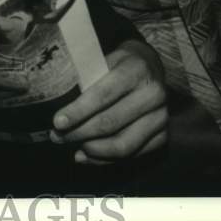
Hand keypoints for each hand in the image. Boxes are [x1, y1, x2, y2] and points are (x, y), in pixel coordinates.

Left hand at [50, 40, 167, 164]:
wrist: (148, 67)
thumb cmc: (117, 65)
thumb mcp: (101, 61)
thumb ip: (85, 81)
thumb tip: (58, 107)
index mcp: (136, 70)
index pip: (103, 95)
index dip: (78, 111)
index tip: (57, 122)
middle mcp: (153, 94)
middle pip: (111, 122)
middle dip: (79, 133)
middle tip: (57, 137)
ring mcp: (161, 117)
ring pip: (123, 145)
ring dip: (92, 150)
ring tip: (72, 148)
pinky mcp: (163, 135)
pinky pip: (132, 155)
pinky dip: (106, 159)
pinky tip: (87, 155)